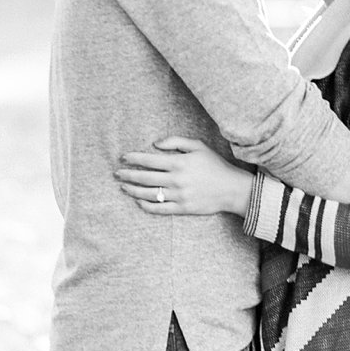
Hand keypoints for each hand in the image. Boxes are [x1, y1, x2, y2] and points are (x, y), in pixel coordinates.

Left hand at [115, 137, 254, 216]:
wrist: (231, 188)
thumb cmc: (215, 165)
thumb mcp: (199, 146)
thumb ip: (176, 142)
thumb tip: (155, 144)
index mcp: (179, 163)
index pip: (149, 160)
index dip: (134, 159)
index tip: (123, 158)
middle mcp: (176, 179)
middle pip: (145, 178)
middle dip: (128, 175)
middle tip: (118, 174)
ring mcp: (178, 195)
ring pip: (148, 194)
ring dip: (133, 190)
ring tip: (124, 187)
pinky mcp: (181, 208)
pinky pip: (159, 208)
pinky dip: (146, 206)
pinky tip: (139, 201)